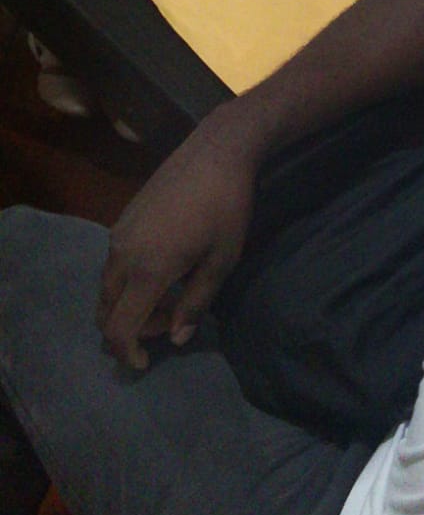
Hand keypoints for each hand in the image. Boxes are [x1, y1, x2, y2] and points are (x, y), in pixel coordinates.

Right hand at [97, 110, 258, 369]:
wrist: (216, 151)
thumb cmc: (227, 207)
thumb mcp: (222, 261)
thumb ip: (196, 304)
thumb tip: (175, 339)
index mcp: (147, 270)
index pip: (119, 329)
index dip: (127, 353)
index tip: (146, 363)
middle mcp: (122, 254)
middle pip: (106, 312)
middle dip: (132, 328)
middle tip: (170, 320)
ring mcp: (118, 233)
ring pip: (107, 287)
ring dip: (130, 304)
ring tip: (171, 294)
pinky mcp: (122, 218)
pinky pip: (113, 263)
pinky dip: (128, 280)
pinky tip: (163, 267)